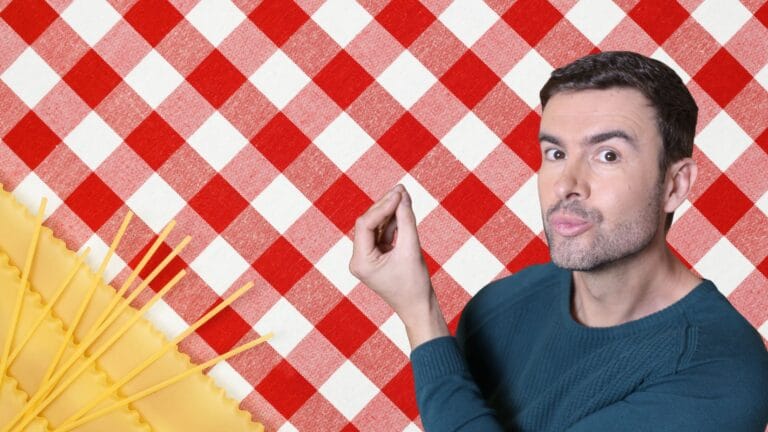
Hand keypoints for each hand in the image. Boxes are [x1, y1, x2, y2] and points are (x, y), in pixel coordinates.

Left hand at [349, 184, 448, 348]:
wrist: (419, 308)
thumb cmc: (414, 285)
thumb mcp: (411, 249)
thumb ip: (406, 220)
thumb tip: (402, 195)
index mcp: (360, 261)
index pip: (366, 225)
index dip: (382, 207)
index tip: (399, 195)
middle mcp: (359, 259)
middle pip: (369, 223)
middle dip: (386, 206)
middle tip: (401, 189)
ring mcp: (368, 258)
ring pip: (377, 226)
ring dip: (391, 212)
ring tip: (404, 194)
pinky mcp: (378, 257)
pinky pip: (384, 234)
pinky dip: (394, 222)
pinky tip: (404, 208)